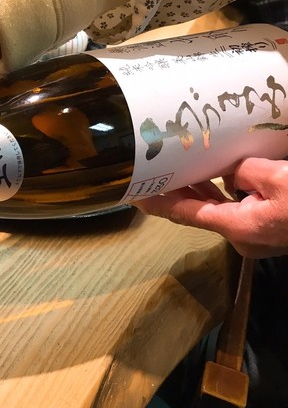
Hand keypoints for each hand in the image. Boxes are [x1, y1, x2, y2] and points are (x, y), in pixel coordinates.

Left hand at [132, 158, 287, 257]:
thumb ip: (243, 170)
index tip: (134, 195)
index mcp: (237, 226)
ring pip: (220, 211)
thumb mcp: (278, 177)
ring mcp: (253, 239)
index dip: (157, 203)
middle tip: (159, 169)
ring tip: (187, 167)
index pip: (183, 213)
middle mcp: (240, 239)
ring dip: (205, 191)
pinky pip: (237, 213)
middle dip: (180, 190)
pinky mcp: (265, 234)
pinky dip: (228, 197)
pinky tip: (229, 177)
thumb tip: (229, 172)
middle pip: (199, 211)